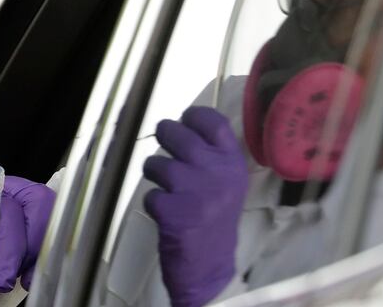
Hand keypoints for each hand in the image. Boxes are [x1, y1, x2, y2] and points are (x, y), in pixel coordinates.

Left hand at [0, 171, 55, 306]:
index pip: (6, 202)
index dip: (10, 238)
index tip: (2, 272)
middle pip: (35, 202)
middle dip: (30, 242)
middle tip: (10, 276)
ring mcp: (7, 214)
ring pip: (44, 217)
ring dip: (37, 250)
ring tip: (16, 279)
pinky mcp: (16, 233)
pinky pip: (42, 235)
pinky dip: (40, 257)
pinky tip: (24, 276)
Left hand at [144, 106, 248, 306]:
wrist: (210, 266)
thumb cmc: (216, 220)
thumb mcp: (228, 183)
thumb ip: (213, 155)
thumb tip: (185, 124)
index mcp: (232, 163)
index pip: (212, 122)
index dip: (193, 116)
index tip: (185, 120)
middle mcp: (216, 172)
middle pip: (177, 133)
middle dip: (164, 136)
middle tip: (164, 144)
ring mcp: (194, 190)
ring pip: (157, 163)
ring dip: (154, 172)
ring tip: (166, 186)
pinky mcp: (173, 211)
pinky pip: (150, 193)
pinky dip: (153, 202)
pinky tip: (166, 212)